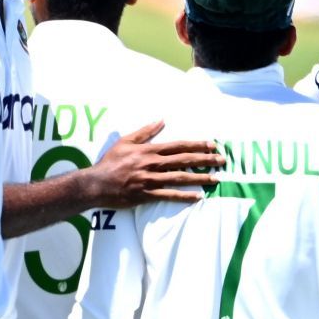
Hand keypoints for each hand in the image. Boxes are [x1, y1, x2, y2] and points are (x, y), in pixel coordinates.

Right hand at [91, 121, 224, 205]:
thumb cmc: (110, 162)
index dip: (197, 145)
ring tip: (216, 178)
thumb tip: (161, 121)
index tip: (212, 145)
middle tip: (222, 160)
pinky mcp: (147, 194)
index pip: (178, 146)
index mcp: (149, 150)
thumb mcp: (125, 141)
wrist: (96, 184)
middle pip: (184, 160)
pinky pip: (170, 195)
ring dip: (200, 177)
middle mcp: (152, 163)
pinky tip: (198, 197)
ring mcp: (150, 179)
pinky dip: (185, 196)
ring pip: (180, 177)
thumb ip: (145, 132)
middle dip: (205, 159)